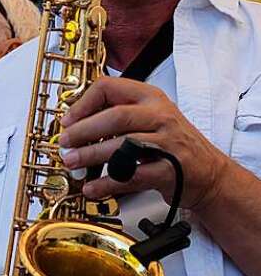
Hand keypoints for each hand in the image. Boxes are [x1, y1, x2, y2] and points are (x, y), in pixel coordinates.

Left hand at [58, 77, 231, 210]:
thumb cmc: (172, 145)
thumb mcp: (149, 119)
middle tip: (64, 143)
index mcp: (150, 98)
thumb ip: (116, 117)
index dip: (82, 104)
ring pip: (123, 145)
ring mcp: (168, 143)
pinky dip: (108, 183)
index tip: (67, 121)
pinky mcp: (171, 170)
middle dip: (83, 131)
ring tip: (72, 163)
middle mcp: (160, 116)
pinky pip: (133, 176)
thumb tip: (73, 125)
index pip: (109, 88)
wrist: (210, 174)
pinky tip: (93, 188)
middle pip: (115, 117)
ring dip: (91, 155)